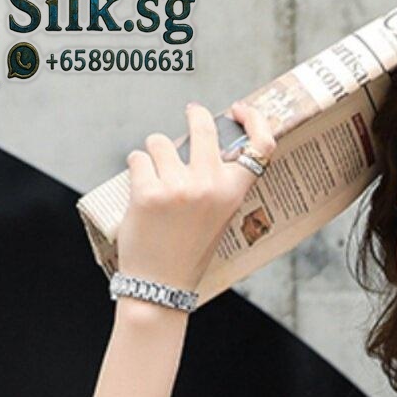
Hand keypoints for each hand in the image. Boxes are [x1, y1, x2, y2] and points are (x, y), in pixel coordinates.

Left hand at [116, 100, 278, 295]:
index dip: (254, 119)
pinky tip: (141, 195)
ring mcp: (178, 188)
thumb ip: (217, 182)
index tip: (238, 110)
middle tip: (190, 114)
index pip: (260, 146)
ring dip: (154, 155)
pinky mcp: (148, 191)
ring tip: (156, 182)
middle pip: (202, 126)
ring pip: (159, 142)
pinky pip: (137, 159)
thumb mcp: (217, 218)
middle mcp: (209, 186)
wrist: (160, 286)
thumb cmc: (188, 251)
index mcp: (233, 193)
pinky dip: (136, 172)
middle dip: (193, 116)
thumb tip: (205, 139)